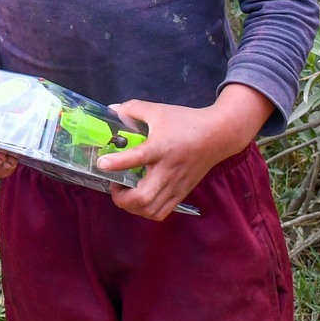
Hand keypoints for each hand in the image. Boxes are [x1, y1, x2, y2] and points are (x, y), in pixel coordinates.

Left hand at [96, 84, 272, 220]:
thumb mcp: (158, 110)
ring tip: (125, 192)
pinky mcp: (182, 193)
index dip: (116, 163)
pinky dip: (146, 211)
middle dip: (121, 198)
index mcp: (160, 148)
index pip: (137, 158)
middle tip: (114, 185)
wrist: (218, 136)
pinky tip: (140, 198)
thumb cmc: (186, 122)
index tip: (101, 163)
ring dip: (132, 207)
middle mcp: (168, 171)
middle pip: (143, 198)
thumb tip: (112, 108)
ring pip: (151, 210)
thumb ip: (133, 109)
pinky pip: (161, 212)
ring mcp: (176, 186)